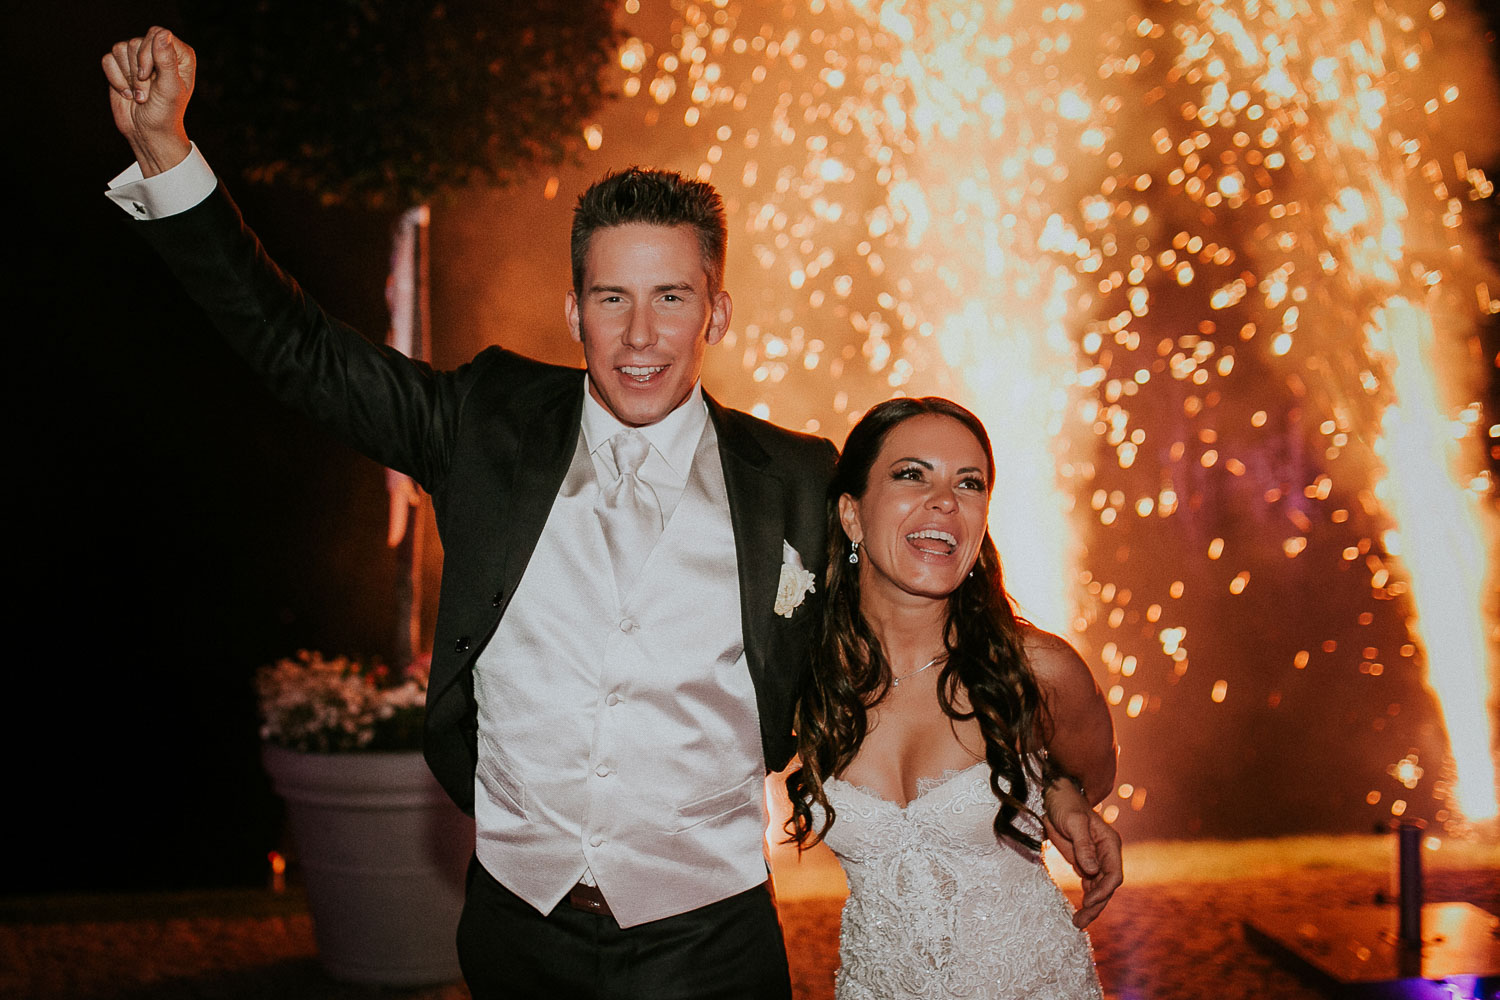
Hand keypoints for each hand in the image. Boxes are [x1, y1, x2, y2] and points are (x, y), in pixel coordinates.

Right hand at [102, 27, 194, 175]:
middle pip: (137, 42)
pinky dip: (114, 78)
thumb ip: (167, 61)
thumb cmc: (164, 114)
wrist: (147, 133)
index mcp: (179, 55)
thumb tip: (162, 34)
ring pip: (120, 48)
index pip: (158, 35)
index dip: (149, 54)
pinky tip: (126, 93)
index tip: (150, 76)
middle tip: (147, 92)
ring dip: (127, 77)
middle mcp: (159, 53)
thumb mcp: (170, 88)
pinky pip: (108, 59)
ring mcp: (139, 59)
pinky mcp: (121, 67)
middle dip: (137, 70)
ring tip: (139, 95)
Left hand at [1042, 782, 1122, 927]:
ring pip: (1098, 890)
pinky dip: (1086, 899)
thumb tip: (1092, 871)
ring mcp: (1096, 861)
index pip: (1113, 875)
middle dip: (1096, 905)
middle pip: (1107, 887)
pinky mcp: (1085, 864)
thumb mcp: (1073, 823)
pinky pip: (1089, 886)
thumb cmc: (1066, 806)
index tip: (1088, 901)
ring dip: (1091, 907)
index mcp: (1109, 844)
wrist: (1056, 797)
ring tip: (1077, 923)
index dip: (1103, 891)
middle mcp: (1106, 855)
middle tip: (1080, 921)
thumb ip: (1083, 846)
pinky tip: (1079, 912)